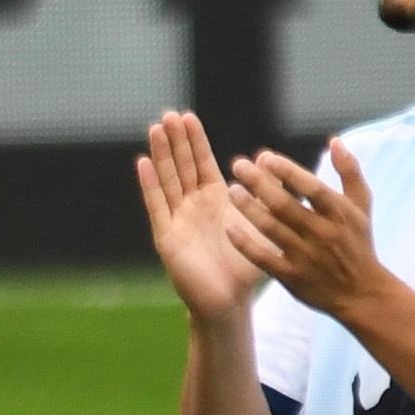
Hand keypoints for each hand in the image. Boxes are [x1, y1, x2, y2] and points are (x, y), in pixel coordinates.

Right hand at [137, 112, 264, 323]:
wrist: (229, 300)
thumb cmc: (247, 267)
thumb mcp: (263, 224)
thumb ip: (268, 194)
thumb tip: (271, 161)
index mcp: (214, 201)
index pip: (201, 164)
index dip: (194, 141)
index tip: (187, 117)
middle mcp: (192, 206)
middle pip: (181, 166)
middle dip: (175, 141)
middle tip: (168, 114)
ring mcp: (176, 219)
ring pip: (167, 179)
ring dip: (161, 154)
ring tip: (155, 128)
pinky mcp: (166, 235)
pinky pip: (157, 205)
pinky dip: (149, 184)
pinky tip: (143, 163)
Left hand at [225, 143, 390, 318]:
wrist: (362, 293)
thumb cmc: (357, 243)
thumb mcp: (361, 206)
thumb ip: (349, 172)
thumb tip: (334, 141)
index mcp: (340, 213)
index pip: (311, 187)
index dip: (287, 171)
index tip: (264, 157)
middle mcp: (323, 233)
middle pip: (286, 205)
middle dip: (259, 184)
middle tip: (237, 165)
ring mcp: (306, 256)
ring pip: (272, 229)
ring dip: (248, 209)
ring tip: (231, 190)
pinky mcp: (292, 277)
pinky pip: (264, 258)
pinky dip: (246, 244)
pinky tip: (228, 228)